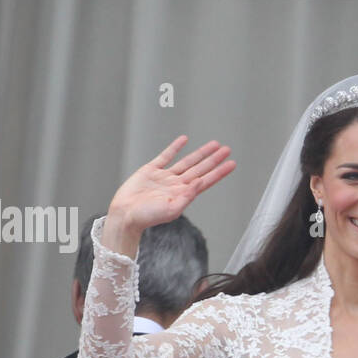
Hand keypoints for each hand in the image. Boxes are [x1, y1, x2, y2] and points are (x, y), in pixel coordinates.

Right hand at [104, 135, 235, 248]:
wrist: (125, 214)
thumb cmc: (147, 217)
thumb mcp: (171, 210)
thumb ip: (187, 196)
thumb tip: (200, 182)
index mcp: (184, 194)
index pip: (206, 180)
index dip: (219, 172)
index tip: (232, 163)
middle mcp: (177, 184)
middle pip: (200, 169)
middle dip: (214, 159)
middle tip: (227, 149)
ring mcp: (164, 176)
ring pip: (187, 161)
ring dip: (200, 153)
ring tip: (214, 144)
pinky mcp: (150, 170)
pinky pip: (165, 156)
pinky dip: (175, 147)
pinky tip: (184, 140)